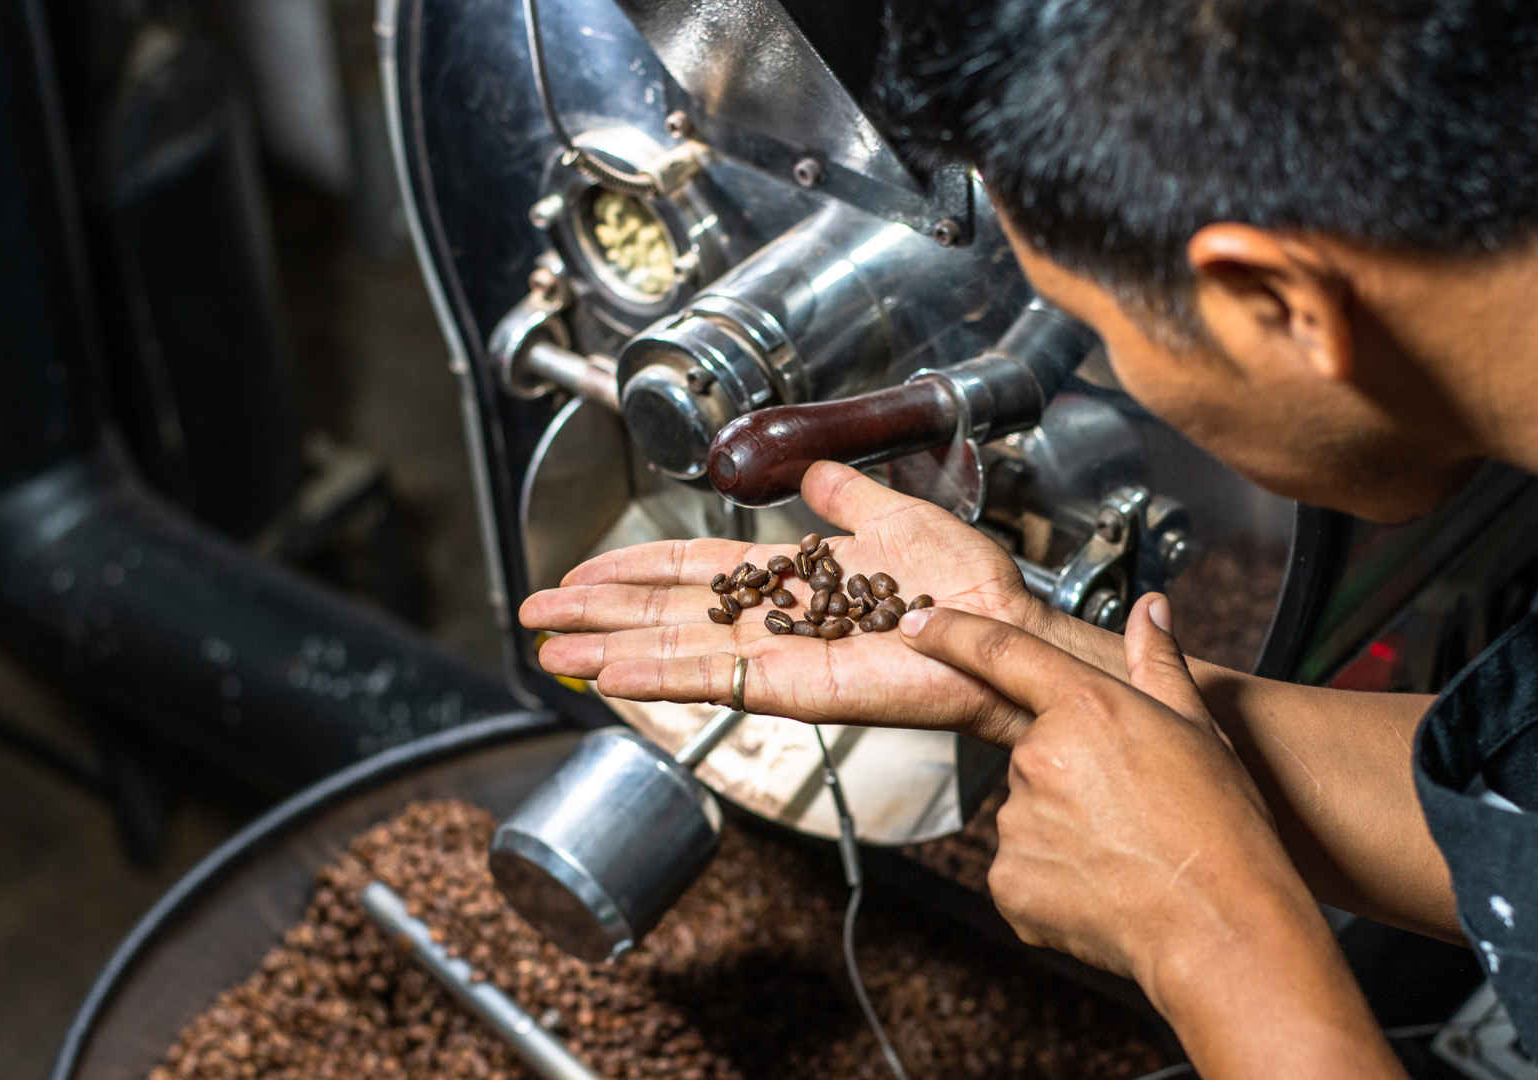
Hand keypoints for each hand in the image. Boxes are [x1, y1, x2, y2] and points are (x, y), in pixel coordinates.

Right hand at [519, 462, 1048, 743]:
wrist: (1002, 622)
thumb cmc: (967, 581)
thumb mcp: (893, 515)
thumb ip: (845, 496)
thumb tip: (815, 472)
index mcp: (792, 580)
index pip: (694, 575)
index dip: (635, 571)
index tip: (581, 571)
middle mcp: (775, 622)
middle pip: (666, 615)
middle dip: (599, 612)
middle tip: (535, 613)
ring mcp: (779, 658)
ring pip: (676, 652)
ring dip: (608, 648)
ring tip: (550, 651)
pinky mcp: (797, 687)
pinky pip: (718, 681)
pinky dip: (660, 676)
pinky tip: (610, 673)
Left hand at [898, 594, 1404, 1078]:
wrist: (1219, 924)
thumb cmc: (1218, 828)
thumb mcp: (1198, 729)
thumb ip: (1159, 663)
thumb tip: (1151, 611)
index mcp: (1085, 708)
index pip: (1000, 653)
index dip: (952, 632)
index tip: (918, 624)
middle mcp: (1039, 758)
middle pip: (1035, 754)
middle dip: (1071, 774)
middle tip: (1130, 806)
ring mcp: (1017, 822)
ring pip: (1028, 813)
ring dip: (1063, 828)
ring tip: (1125, 851)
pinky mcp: (1007, 880)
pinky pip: (1020, 866)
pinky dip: (1052, 876)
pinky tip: (1101, 885)